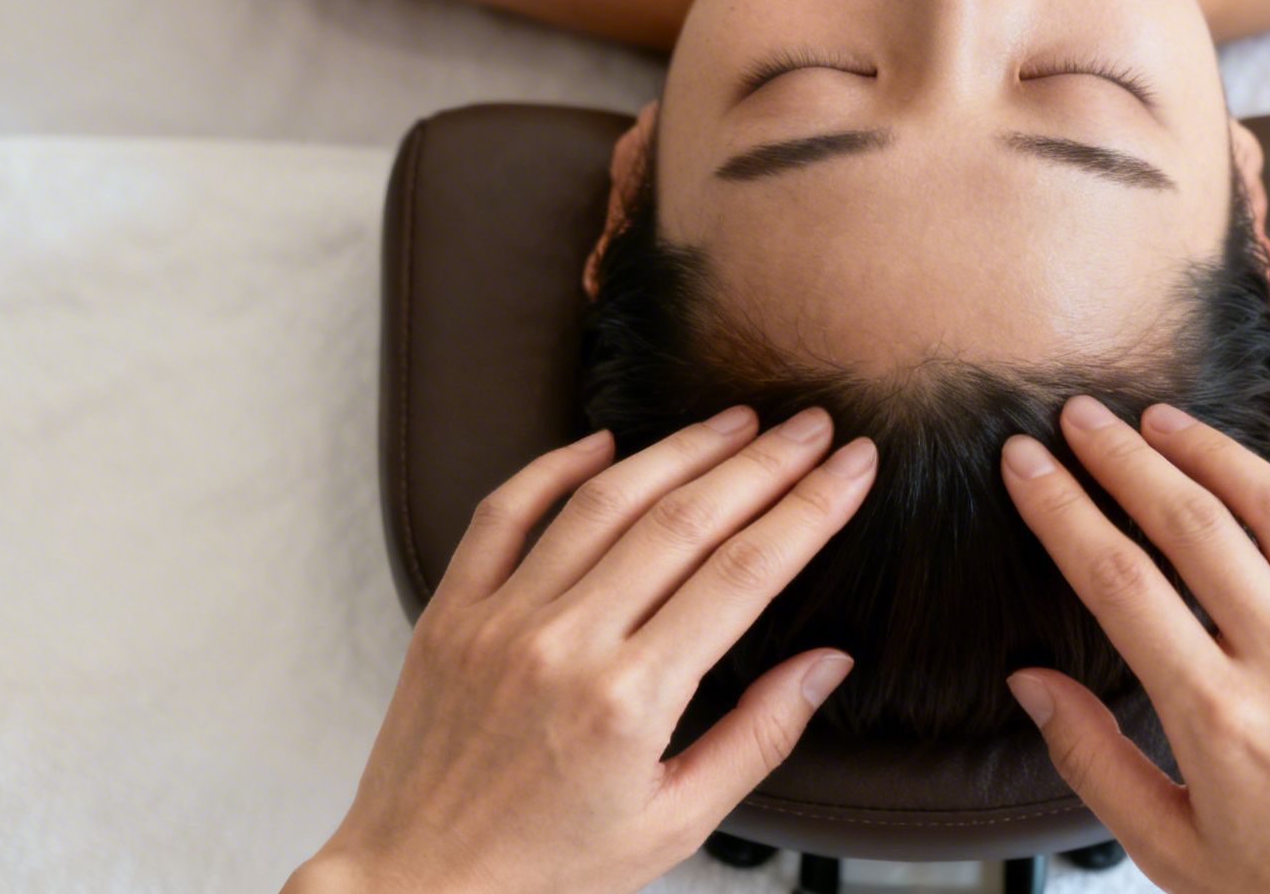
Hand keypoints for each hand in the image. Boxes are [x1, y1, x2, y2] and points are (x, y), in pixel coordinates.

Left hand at [291, 405, 875, 893]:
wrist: (414, 885)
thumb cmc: (549, 867)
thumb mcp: (675, 824)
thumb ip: (758, 738)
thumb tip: (829, 663)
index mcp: (631, 701)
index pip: (746, 574)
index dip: (810, 509)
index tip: (854, 466)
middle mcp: (566, 644)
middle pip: (686, 520)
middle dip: (764, 463)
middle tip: (814, 424)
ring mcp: (502, 619)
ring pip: (604, 500)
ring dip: (680, 449)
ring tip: (737, 421)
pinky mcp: (452, 612)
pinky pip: (503, 512)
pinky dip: (554, 466)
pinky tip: (605, 442)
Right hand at [998, 396, 1269, 893]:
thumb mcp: (1172, 849)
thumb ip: (1094, 761)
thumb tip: (1030, 682)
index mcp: (1217, 718)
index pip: (1117, 581)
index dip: (1061, 508)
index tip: (1026, 463)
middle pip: (1190, 522)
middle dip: (1121, 457)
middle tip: (1080, 416)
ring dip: (1213, 450)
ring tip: (1164, 419)